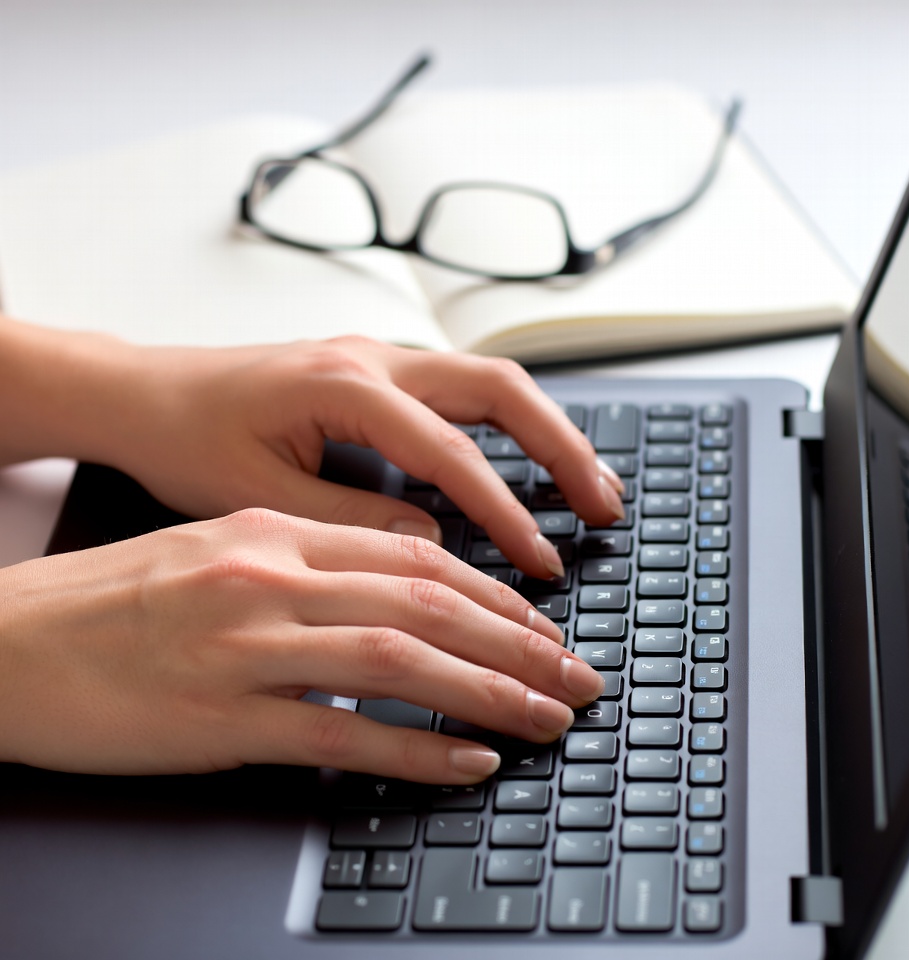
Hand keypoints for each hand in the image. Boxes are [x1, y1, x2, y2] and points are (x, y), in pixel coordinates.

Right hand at [0, 510, 603, 779]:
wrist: (11, 643)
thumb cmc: (116, 598)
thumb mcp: (223, 549)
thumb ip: (315, 563)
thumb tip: (406, 589)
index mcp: (277, 534)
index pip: (417, 556)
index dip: (494, 593)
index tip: (541, 626)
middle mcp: (272, 580)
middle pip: (429, 606)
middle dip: (518, 643)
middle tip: (576, 677)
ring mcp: (248, 649)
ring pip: (401, 664)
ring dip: (489, 693)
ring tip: (548, 718)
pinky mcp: (222, 719)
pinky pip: (343, 735)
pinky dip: (416, 750)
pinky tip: (468, 761)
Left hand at [109, 336, 624, 576]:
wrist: (143, 395)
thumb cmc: (186, 439)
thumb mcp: (259, 498)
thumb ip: (352, 520)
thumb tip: (432, 542)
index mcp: (344, 383)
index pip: (451, 450)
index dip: (505, 508)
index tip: (542, 559)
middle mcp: (375, 358)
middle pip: (500, 388)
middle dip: (562, 447)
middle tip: (605, 505)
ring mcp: (381, 360)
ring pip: (490, 383)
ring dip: (547, 432)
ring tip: (591, 484)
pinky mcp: (378, 377)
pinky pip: (463, 394)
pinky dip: (508, 430)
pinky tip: (529, 464)